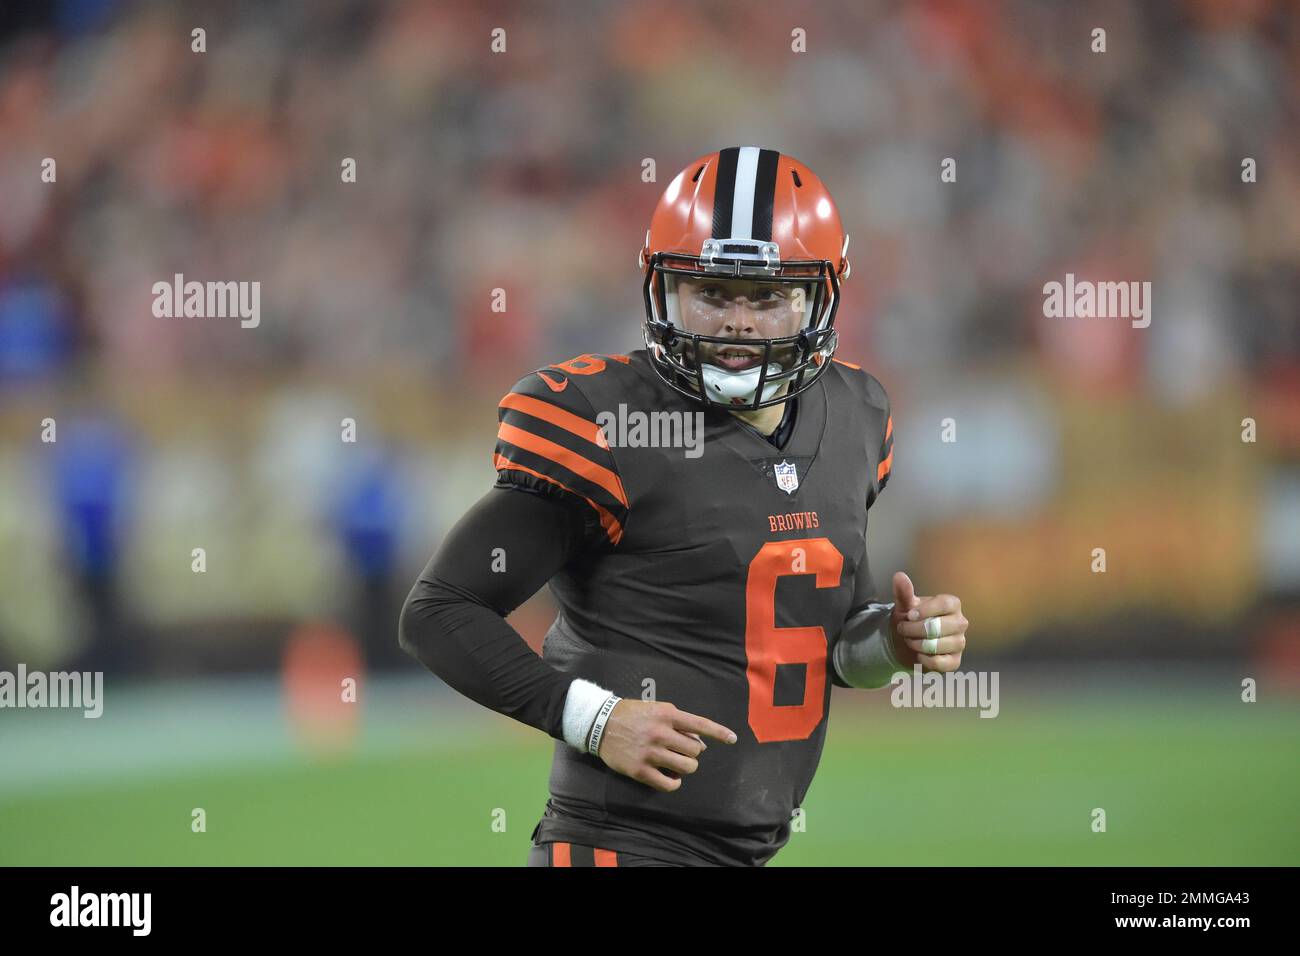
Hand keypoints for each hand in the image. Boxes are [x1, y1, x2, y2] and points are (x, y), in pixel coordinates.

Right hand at [594, 699, 737, 792]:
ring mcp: (651, 753)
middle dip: (693, 752)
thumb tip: (698, 742)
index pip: (700, 724)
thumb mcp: (656, 709)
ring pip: (686, 767)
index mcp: (667, 715)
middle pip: (695, 750)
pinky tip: (671, 778)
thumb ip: (678, 722)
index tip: (733, 739)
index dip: (719, 732)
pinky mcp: (640, 770)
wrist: (600, 723)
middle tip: (682, 751)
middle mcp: (661, 733)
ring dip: (686, 767)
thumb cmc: (632, 714)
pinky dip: (674, 783)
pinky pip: (668, 783)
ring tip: (677, 764)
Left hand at [890, 571, 967, 671]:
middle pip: (939, 627)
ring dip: (917, 644)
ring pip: (938, 646)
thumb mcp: (905, 605)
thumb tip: (899, 576)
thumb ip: (904, 592)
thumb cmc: (910, 619)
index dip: (925, 611)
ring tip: (909, 640)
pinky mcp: (955, 661)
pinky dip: (924, 660)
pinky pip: (941, 663)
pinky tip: (918, 655)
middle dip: (914, 630)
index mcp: (952, 604)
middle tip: (903, 629)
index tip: (908, 615)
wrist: (906, 642)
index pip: (944, 604)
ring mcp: (960, 642)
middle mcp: (960, 622)